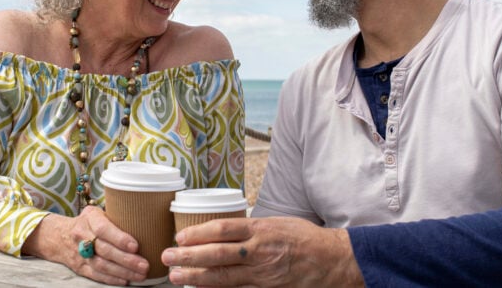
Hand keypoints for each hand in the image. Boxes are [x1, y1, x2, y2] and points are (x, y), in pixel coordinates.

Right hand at [23, 205, 148, 284]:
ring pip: (102, 265)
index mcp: (89, 218)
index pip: (103, 229)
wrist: (58, 235)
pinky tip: (126, 280)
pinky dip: (112, 279)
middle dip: (126, 259)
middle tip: (144, 265)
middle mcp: (82, 235)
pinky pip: (96, 275)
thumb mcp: (98, 212)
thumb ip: (117, 216)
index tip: (135, 246)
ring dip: (123, 271)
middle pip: (105, 250)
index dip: (119, 238)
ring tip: (140, 274)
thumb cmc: (88, 222)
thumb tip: (147, 221)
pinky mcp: (80, 267)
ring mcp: (79, 253)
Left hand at [161, 217, 363, 286]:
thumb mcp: (278, 224)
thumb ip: (252, 229)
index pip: (223, 229)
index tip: (180, 236)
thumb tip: (224, 230)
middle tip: (167, 257)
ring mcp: (263, 274)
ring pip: (224, 276)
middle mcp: (260, 251)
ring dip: (197, 276)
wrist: (333, 261)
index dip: (198, 233)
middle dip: (189, 256)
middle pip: (217, 253)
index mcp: (262, 229)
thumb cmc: (305, 240)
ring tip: (177, 276)